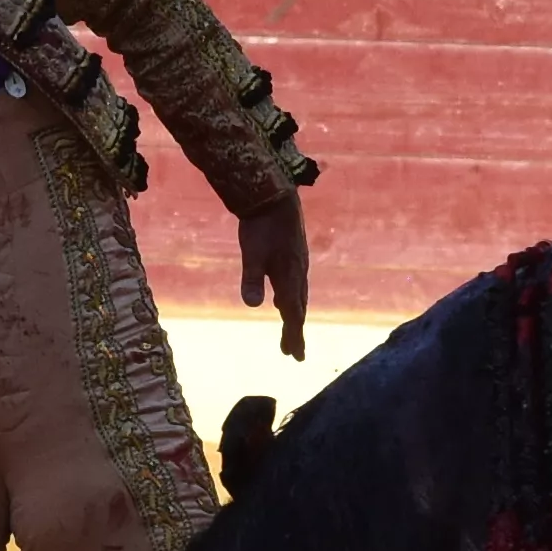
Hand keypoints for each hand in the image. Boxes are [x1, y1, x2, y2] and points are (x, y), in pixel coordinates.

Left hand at [237, 194, 310, 357]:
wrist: (274, 194)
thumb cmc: (261, 225)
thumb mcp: (252, 253)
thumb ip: (252, 279)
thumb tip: (252, 306)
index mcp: (289, 277)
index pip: (293, 313)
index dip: (293, 335)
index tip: (294, 356)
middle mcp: (298, 273)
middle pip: (298, 308)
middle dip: (295, 331)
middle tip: (294, 353)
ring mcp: (298, 263)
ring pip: (300, 296)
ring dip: (296, 315)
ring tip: (292, 331)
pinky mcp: (294, 254)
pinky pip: (298, 283)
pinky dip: (295, 298)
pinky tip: (288, 296)